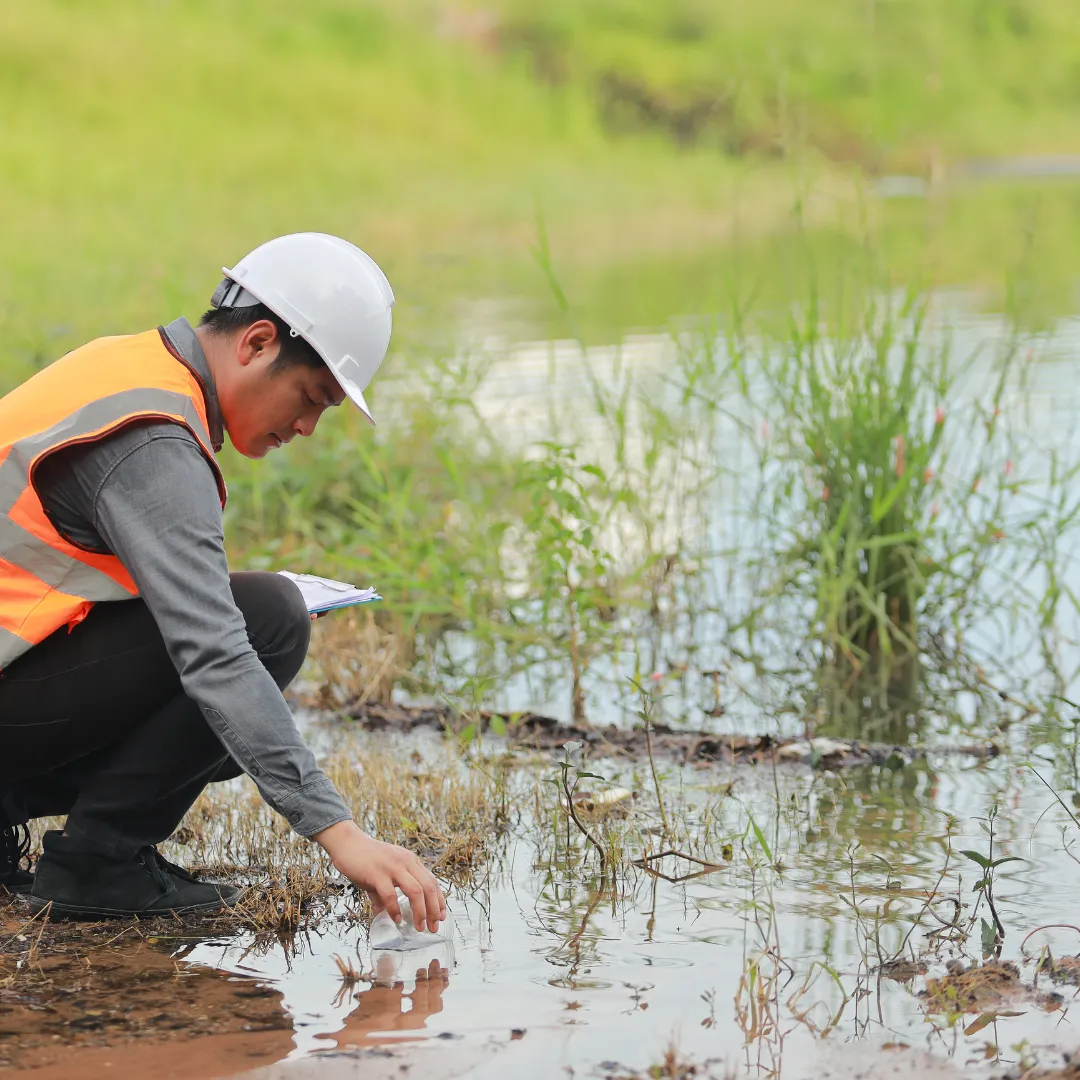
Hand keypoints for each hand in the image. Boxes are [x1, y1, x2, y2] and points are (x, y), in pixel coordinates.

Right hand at [314, 820, 446, 931]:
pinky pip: (390, 894)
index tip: (442, 915)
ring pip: (416, 891)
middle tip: (433, 927)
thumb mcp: (384, 872)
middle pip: (428, 887)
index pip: (432, 881)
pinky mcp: (377, 873)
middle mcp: (406, 862)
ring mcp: (392, 867)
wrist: (348, 842)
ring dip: (420, 911)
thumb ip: (386, 892)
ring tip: (419, 927)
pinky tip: (396, 919)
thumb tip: (385, 913)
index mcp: (410, 861)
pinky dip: (395, 909)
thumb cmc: (365, 859)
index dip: (439, 899)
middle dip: (434, 910)